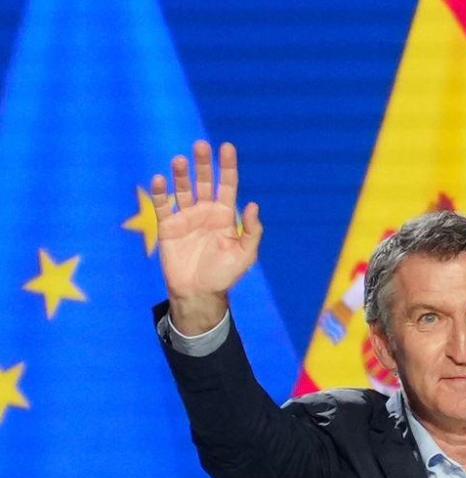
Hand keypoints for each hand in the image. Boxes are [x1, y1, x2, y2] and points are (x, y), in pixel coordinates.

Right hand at [151, 140, 262, 333]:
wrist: (198, 292)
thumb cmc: (224, 274)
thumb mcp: (245, 255)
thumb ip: (252, 232)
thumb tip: (253, 205)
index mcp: (225, 216)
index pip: (227, 186)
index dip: (228, 167)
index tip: (227, 147)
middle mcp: (205, 212)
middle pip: (204, 182)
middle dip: (204, 164)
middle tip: (201, 146)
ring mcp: (186, 217)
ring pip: (183, 190)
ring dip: (181, 174)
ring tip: (180, 160)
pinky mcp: (167, 226)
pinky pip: (163, 205)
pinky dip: (160, 192)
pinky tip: (159, 179)